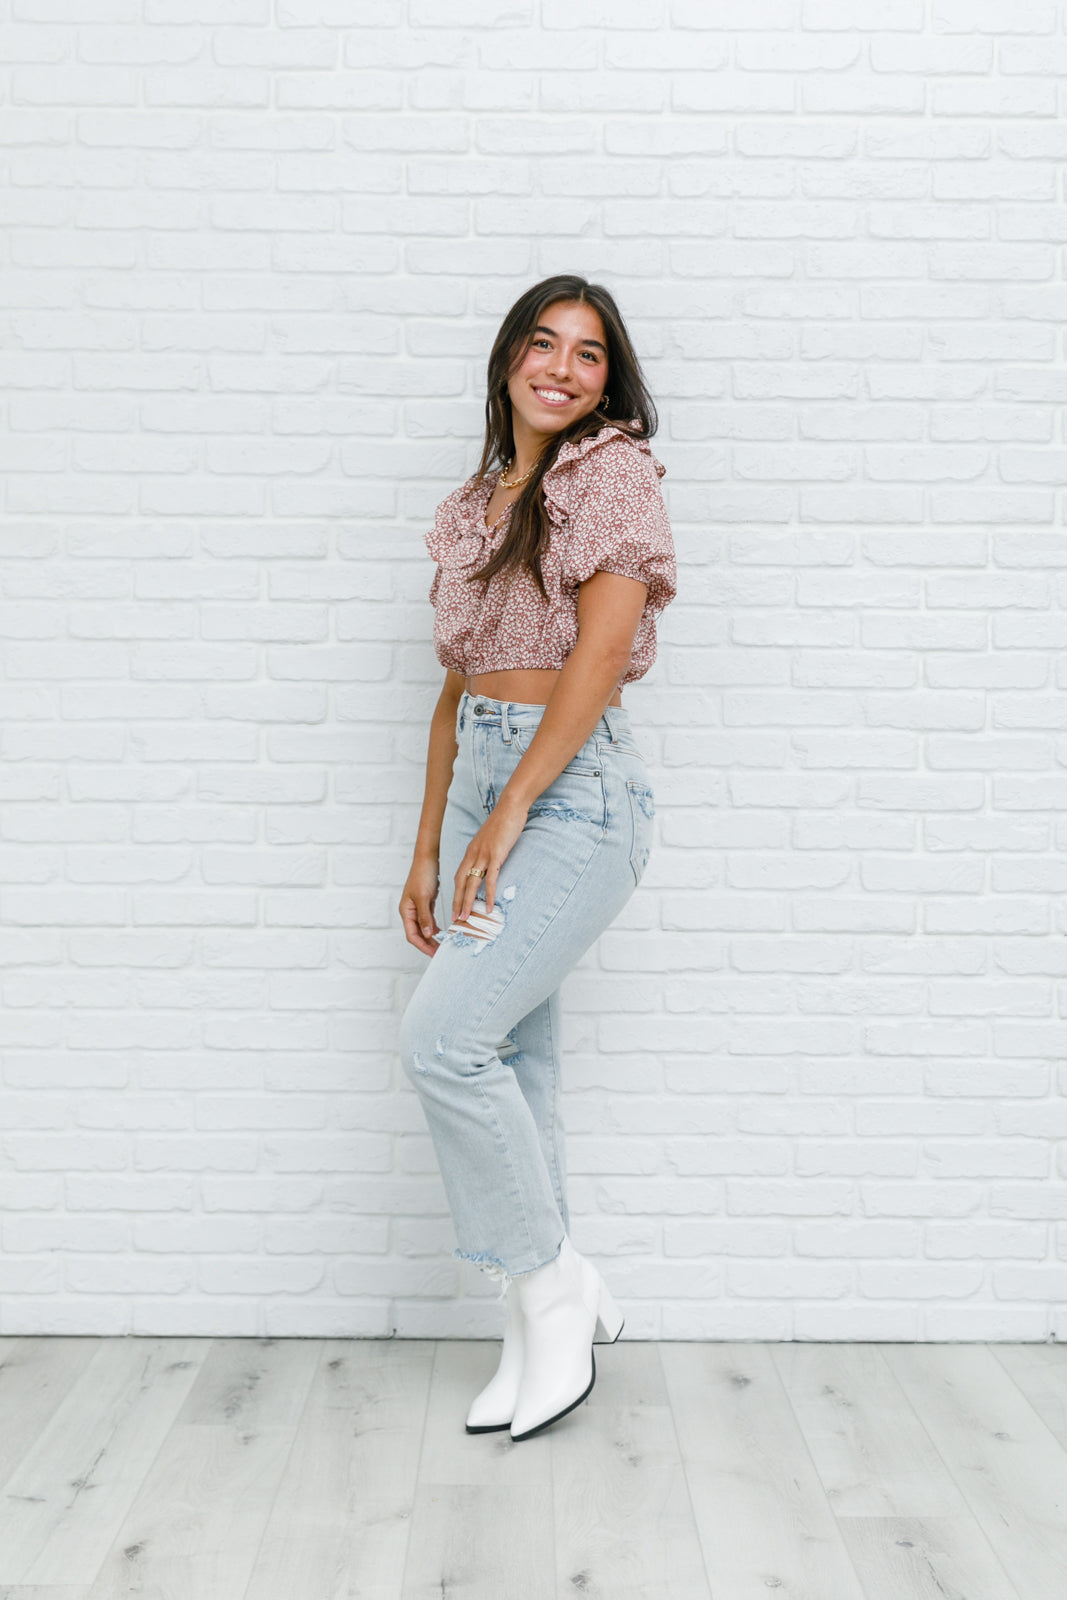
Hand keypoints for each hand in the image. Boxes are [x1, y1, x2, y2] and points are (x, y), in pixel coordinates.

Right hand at [399, 855, 440, 956]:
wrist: (427, 859)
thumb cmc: (423, 875)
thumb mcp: (423, 897)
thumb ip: (425, 917)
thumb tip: (428, 935)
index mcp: (406, 911)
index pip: (412, 935)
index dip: (423, 946)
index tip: (434, 954)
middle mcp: (410, 912)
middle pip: (418, 934)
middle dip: (428, 945)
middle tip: (441, 953)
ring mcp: (417, 908)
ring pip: (424, 929)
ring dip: (433, 938)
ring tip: (443, 946)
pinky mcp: (425, 904)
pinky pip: (430, 921)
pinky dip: (436, 928)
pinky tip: (444, 934)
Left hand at [453, 796, 527, 925]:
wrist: (511, 806)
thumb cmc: (504, 821)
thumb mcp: (491, 838)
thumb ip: (487, 850)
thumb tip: (490, 861)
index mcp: (471, 851)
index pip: (459, 876)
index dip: (456, 892)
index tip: (455, 906)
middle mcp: (473, 854)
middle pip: (460, 883)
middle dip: (457, 902)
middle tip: (455, 919)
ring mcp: (483, 855)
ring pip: (471, 884)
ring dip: (467, 903)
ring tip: (465, 918)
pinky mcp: (496, 855)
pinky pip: (490, 879)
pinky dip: (487, 895)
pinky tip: (488, 907)